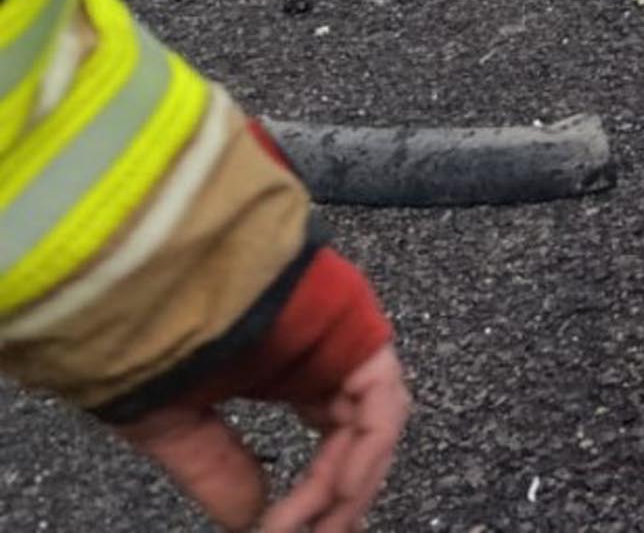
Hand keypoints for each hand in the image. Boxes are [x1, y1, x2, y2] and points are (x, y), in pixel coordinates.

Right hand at [117, 346, 409, 532]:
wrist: (132, 269)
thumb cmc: (139, 333)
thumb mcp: (175, 421)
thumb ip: (219, 468)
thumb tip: (253, 517)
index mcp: (292, 367)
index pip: (335, 437)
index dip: (326, 490)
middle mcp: (326, 351)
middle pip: (361, 434)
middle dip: (344, 496)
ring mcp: (344, 334)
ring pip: (374, 422)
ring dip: (348, 484)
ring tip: (314, 528)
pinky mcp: (356, 325)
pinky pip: (378, 399)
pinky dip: (361, 451)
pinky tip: (330, 495)